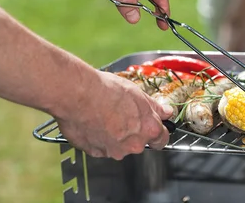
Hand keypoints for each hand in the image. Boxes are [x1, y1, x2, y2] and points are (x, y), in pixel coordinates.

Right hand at [55, 71, 173, 159]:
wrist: (78, 95)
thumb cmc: (107, 91)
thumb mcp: (138, 94)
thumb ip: (154, 107)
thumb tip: (166, 112)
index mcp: (148, 129)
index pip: (162, 139)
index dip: (159, 133)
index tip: (156, 129)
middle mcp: (134, 144)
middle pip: (139, 142)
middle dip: (133, 132)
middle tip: (122, 114)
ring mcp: (114, 151)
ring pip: (120, 146)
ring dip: (115, 135)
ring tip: (105, 116)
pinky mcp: (96, 153)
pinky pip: (102, 147)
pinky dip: (99, 138)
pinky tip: (94, 122)